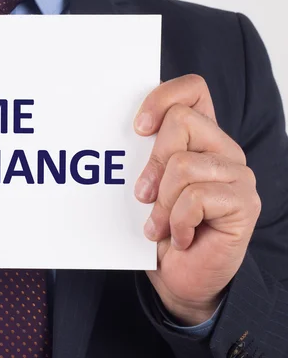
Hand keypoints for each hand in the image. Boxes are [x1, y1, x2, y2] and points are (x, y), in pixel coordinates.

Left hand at [134, 75, 260, 324]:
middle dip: (152, 163)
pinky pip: (196, 197)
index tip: (138, 129)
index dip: (162, 97)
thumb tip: (121, 135)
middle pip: (181, 121)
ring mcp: (237, 175)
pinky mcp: (245, 203)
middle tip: (144, 196)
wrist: (180, 277)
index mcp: (200, 138)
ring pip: (183, 164)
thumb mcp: (146, 185)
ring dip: (162, 202)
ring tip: (160, 224)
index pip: (193, 90)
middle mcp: (223, 149)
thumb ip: (144, 157)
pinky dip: (177, 221)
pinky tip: (182, 236)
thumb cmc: (161, 228)